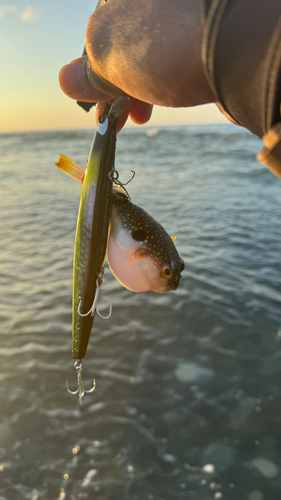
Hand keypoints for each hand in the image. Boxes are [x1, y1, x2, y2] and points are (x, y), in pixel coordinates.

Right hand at [59, 0, 214, 130]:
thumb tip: (66, 80)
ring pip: (154, 57)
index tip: (95, 108)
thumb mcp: (111, 58)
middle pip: (128, 47)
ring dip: (141, 90)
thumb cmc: (164, 47)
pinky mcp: (211, 38)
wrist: (240, 49)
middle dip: (118, 88)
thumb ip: (88, 70)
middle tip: (117, 121)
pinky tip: (170, 98)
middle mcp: (155, 4)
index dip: (94, 75)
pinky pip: (180, 60)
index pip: (101, 34)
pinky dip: (168, 82)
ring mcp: (185, 19)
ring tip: (140, 118)